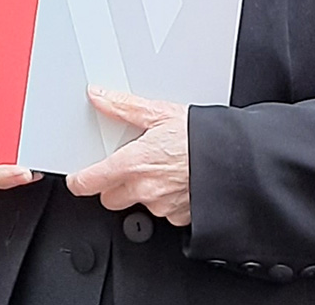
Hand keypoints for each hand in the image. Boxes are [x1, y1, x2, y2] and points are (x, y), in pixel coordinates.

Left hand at [64, 88, 191, 225]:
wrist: (237, 160)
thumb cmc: (202, 136)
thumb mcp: (159, 112)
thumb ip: (123, 107)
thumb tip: (98, 96)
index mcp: (133, 164)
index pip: (90, 182)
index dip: (79, 181)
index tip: (77, 178)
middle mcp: (145, 189)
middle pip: (110, 198)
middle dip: (111, 185)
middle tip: (123, 168)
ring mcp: (162, 206)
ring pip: (137, 205)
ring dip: (141, 191)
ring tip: (158, 169)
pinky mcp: (180, 217)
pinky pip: (163, 212)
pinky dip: (165, 199)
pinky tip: (175, 181)